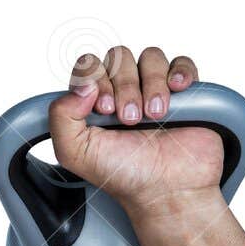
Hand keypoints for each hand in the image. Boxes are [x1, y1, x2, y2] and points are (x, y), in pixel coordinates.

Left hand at [48, 46, 225, 214]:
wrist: (166, 188)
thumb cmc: (123, 174)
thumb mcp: (75, 152)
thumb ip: (61, 117)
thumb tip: (82, 85)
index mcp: (93, 101)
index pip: (89, 65)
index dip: (95, 79)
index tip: (104, 110)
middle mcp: (122, 90)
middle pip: (119, 57)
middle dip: (124, 86)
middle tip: (129, 119)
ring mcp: (153, 88)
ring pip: (150, 57)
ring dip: (151, 84)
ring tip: (153, 116)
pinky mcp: (184, 91)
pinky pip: (181, 63)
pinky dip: (179, 72)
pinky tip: (176, 92)